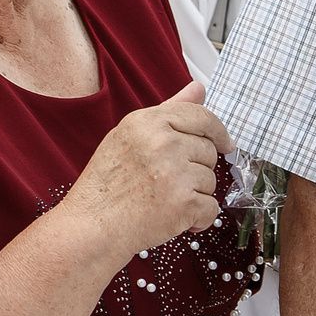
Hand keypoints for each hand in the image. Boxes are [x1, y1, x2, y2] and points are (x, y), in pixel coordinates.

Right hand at [63, 79, 233, 254]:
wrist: (90, 227)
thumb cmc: (107, 185)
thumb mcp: (129, 137)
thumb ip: (168, 111)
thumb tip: (198, 88)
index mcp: (147, 122)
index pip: (201, 116)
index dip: (218, 131)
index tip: (225, 143)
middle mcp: (162, 142)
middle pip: (208, 151)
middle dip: (195, 169)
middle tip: (164, 183)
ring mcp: (174, 173)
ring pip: (211, 181)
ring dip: (194, 195)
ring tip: (161, 200)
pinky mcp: (183, 203)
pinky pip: (211, 208)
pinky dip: (197, 219)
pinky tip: (172, 219)